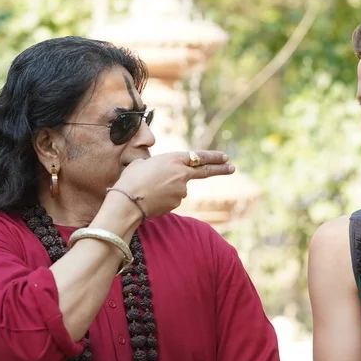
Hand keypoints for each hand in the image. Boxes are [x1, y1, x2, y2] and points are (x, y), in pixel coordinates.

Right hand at [112, 150, 233, 217]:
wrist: (128, 200)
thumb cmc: (131, 179)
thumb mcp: (143, 163)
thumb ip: (157, 166)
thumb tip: (159, 172)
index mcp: (174, 159)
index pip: (199, 157)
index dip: (213, 157)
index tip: (225, 157)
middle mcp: (182, 174)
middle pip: (205, 171)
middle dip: (221, 169)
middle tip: (232, 167)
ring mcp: (182, 190)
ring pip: (180, 188)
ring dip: (169, 189)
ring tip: (149, 189)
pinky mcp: (177, 203)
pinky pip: (172, 199)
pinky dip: (164, 199)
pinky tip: (152, 198)